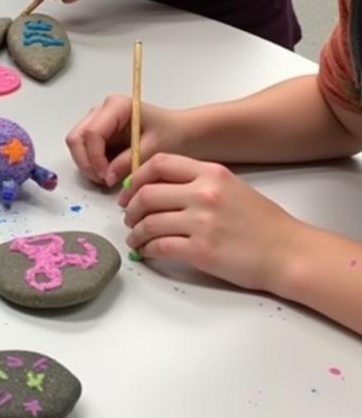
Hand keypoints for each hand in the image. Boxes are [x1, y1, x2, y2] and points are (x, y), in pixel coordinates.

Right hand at [66, 94, 183, 186]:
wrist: (181, 133)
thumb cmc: (172, 134)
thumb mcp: (154, 149)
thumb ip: (128, 161)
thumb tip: (107, 177)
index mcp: (115, 107)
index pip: (91, 133)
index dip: (95, 158)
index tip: (107, 177)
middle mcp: (101, 111)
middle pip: (77, 138)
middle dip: (86, 162)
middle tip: (104, 180)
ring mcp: (97, 122)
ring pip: (76, 145)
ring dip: (87, 164)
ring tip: (108, 178)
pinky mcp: (98, 134)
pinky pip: (84, 151)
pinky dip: (91, 164)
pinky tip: (109, 172)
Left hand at [120, 154, 301, 291]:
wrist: (289, 253)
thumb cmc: (263, 223)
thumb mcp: (231, 187)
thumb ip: (197, 183)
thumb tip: (157, 188)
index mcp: (211, 173)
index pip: (158, 164)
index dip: (136, 177)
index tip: (129, 190)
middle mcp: (204, 193)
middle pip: (147, 194)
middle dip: (131, 207)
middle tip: (128, 217)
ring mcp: (201, 222)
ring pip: (149, 222)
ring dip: (136, 232)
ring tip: (134, 238)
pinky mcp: (201, 250)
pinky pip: (159, 246)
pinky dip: (146, 249)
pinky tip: (146, 252)